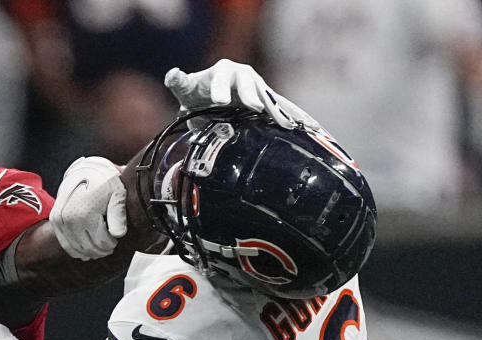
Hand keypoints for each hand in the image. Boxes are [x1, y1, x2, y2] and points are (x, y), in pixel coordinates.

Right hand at [50, 156, 126, 260]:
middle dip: (101, 249)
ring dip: (90, 252)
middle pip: (88, 247)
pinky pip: (66, 244)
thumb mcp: (117, 194)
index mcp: (85, 213)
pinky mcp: (55, 221)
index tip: (116, 239)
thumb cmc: (105, 183)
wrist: (85, 171)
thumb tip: (118, 235)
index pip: (101, 242)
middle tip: (110, 246)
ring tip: (100, 247)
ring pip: (77, 248)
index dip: (111, 244)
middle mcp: (69, 218)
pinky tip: (87, 250)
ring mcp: (60, 220)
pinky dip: (77, 250)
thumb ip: (118, 214)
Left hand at [165, 59, 317, 129]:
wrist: (209, 100)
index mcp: (223, 71)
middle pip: (250, 85)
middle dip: (252, 95)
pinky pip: (281, 108)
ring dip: (277, 109)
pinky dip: (293, 117)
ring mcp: (257, 88)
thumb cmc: (197, 93)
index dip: (220, 88)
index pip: (222, 77)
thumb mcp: (186, 88)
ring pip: (268, 97)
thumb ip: (178, 82)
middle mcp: (244, 76)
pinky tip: (308, 127)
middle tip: (253, 106)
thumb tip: (173, 75)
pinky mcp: (266, 101)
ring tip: (286, 122)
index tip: (218, 101)